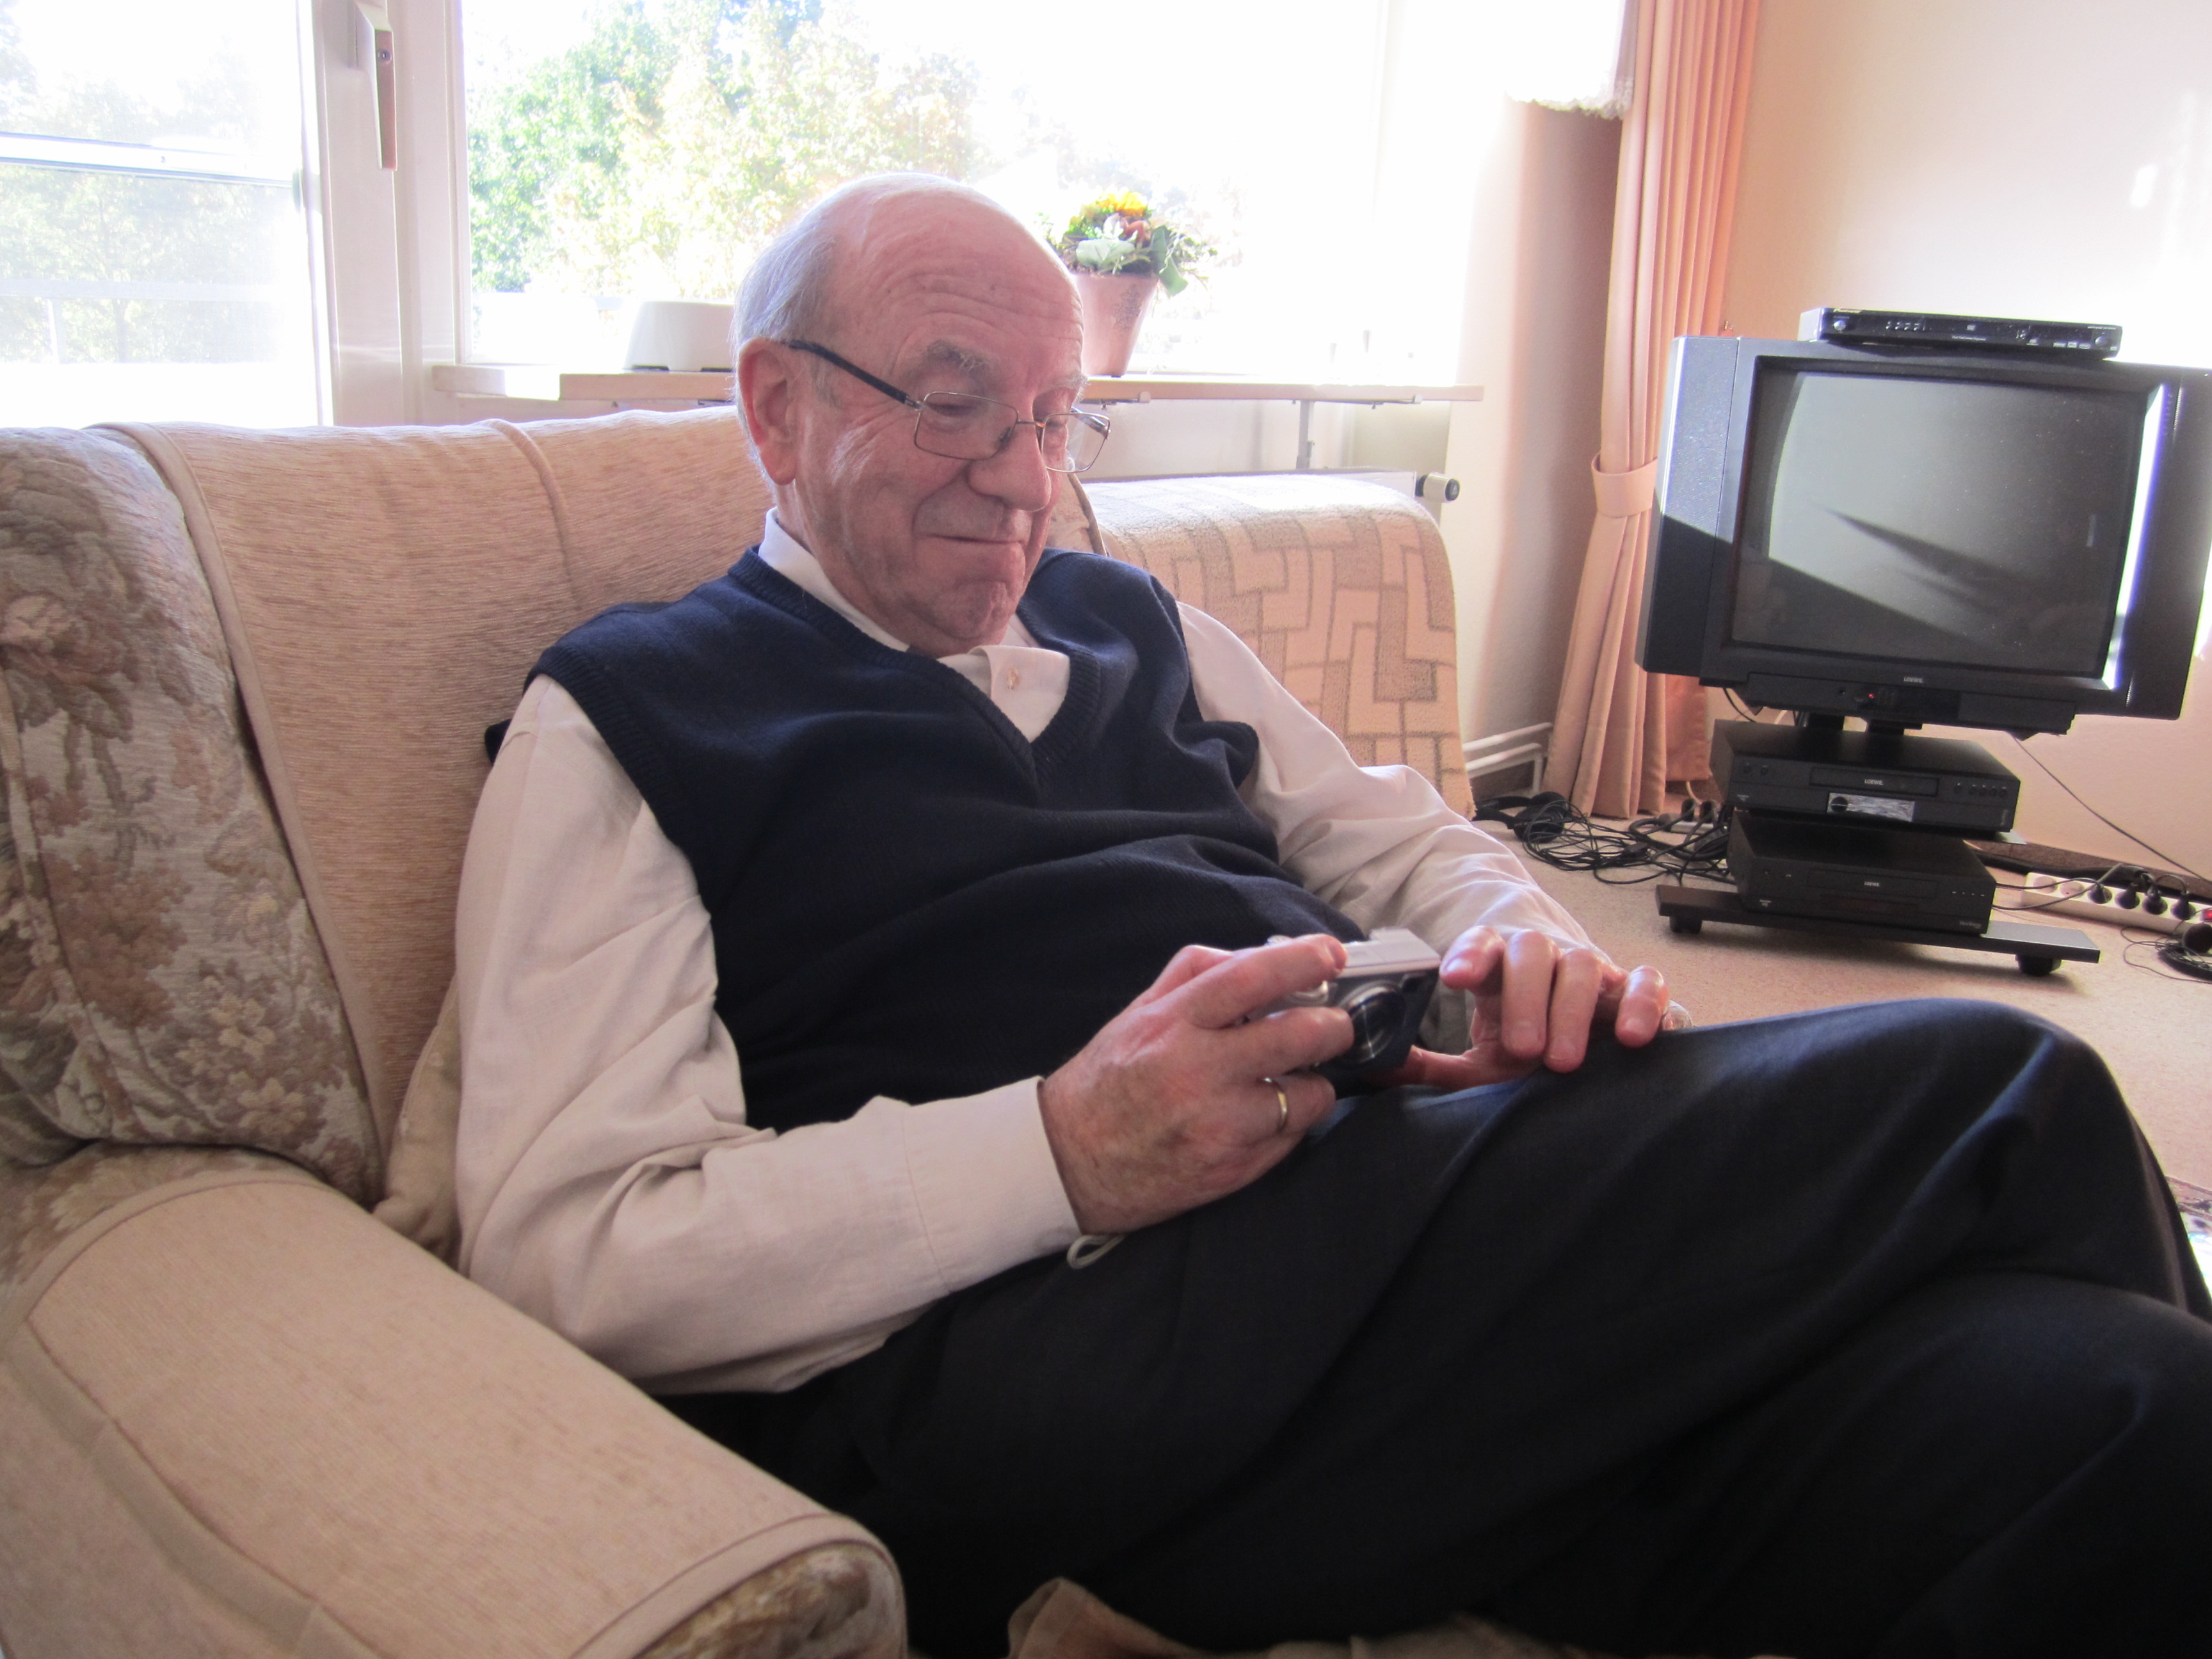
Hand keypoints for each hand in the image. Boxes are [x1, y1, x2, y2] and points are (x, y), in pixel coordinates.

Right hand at [1039, 935, 1354, 1234]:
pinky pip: (1293, 1137)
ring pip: (1307, 1094)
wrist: (1071, 1162)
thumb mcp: (1140, 1012)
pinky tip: (1268, 1115)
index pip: (1249, 979)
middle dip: (1333, 1025)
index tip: (1331, 954)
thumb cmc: (1108, 1081)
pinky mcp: (1234, 1169)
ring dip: (1313, 1081)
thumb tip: (1260, 954)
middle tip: (1336, 1023)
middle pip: (1296, 1037)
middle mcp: (1198, 1073)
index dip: (1301, 961)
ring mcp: (1220, 1126)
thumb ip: (1196, 975)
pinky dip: (1292, 1121)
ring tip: (1294, 1078)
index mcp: (1173, 1025)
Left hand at [1371, 927, 1671, 1091]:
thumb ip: (1432, 1067)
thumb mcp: (1480, 1067)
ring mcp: (1593, 972)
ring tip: (1562, 1061)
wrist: (1590, 1068)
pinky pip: (1645, 982)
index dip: (1470, 955)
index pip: (1481, 945)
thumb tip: (1374, 1065)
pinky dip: (1640, 1002)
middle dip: (1525, 998)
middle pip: (1531, 952)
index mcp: (1499, 971)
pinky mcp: (1634, 991)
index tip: (1453, 978)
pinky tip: (1630, 1036)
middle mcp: (1545, 962)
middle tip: (1522, 1049)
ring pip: (1583, 965)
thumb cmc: (1528, 1060)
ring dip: (1572, 1010)